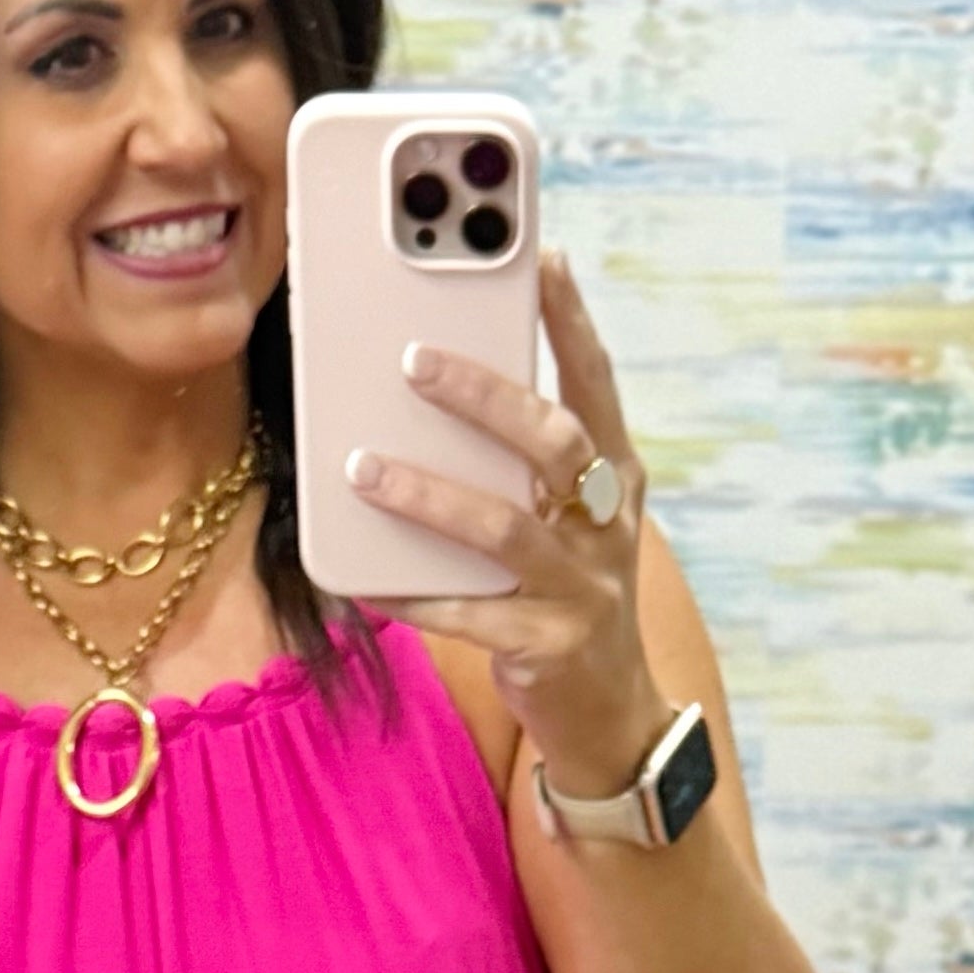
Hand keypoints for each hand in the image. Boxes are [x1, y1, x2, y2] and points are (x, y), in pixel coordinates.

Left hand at [342, 247, 666, 800]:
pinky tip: (360, 579)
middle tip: (413, 359)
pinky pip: (467, 616)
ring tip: (362, 468)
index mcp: (613, 479)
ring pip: (503, 530)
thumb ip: (519, 463)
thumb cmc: (567, 595)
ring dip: (429, 495)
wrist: (609, 717)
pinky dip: (410, 594)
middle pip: (553, 443)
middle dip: (484, 396)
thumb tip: (436, 384)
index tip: (541, 255)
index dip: (571, 320)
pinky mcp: (545, 649)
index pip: (597, 384)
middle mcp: (606, 527)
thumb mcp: (562, 520)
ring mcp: (581, 590)